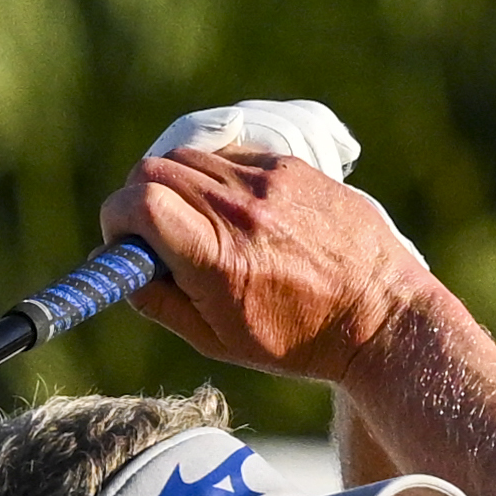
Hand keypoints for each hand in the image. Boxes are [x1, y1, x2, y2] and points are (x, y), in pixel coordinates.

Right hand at [105, 148, 428, 383]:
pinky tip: (235, 210)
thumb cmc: (298, 340)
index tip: (124, 239)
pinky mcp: (290, 167)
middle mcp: (239, 211)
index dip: (117, 217)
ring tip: (197, 223)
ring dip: (176, 185)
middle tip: (153, 232)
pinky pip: (230, 155)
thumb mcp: (218, 340)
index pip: (138, 201)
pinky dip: (216, 177)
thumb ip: (158, 302)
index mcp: (217, 258)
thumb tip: (115, 267)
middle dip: (138, 199)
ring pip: (189, 156)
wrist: (379, 317)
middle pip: (153, 170)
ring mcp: (267, 183)